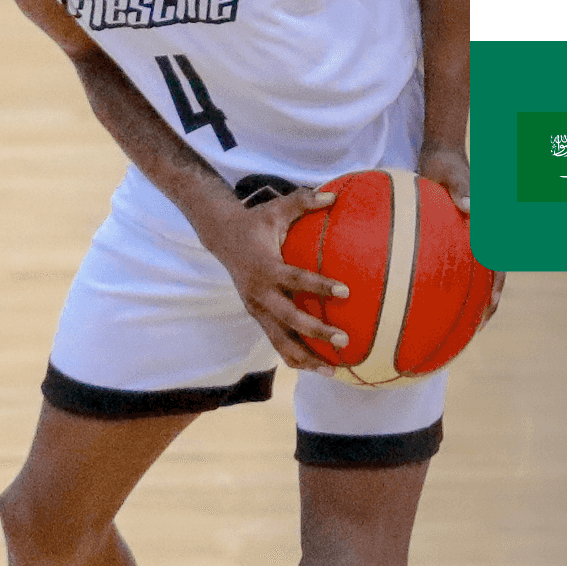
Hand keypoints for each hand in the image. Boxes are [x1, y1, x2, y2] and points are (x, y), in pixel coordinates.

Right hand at [193, 187, 348, 374]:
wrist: (220, 238)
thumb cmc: (256, 223)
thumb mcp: (276, 209)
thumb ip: (303, 202)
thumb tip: (335, 195)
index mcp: (264, 267)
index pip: (294, 279)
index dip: (318, 286)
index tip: (345, 291)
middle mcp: (258, 293)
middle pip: (287, 320)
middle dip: (315, 333)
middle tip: (344, 339)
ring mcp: (256, 309)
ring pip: (279, 341)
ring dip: (306, 357)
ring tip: (333, 370)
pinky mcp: (257, 317)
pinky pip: (276, 342)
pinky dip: (296, 356)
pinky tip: (321, 366)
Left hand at [417, 144, 503, 327]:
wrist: (442, 155)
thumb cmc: (447, 164)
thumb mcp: (453, 173)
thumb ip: (461, 188)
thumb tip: (470, 208)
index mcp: (489, 227)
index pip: (498, 264)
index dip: (497, 287)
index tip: (492, 306)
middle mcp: (483, 236)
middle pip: (489, 277)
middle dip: (485, 302)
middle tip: (475, 328)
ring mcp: (469, 238)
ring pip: (472, 274)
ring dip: (468, 297)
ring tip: (455, 323)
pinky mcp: (454, 237)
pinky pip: (450, 262)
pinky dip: (443, 279)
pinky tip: (424, 295)